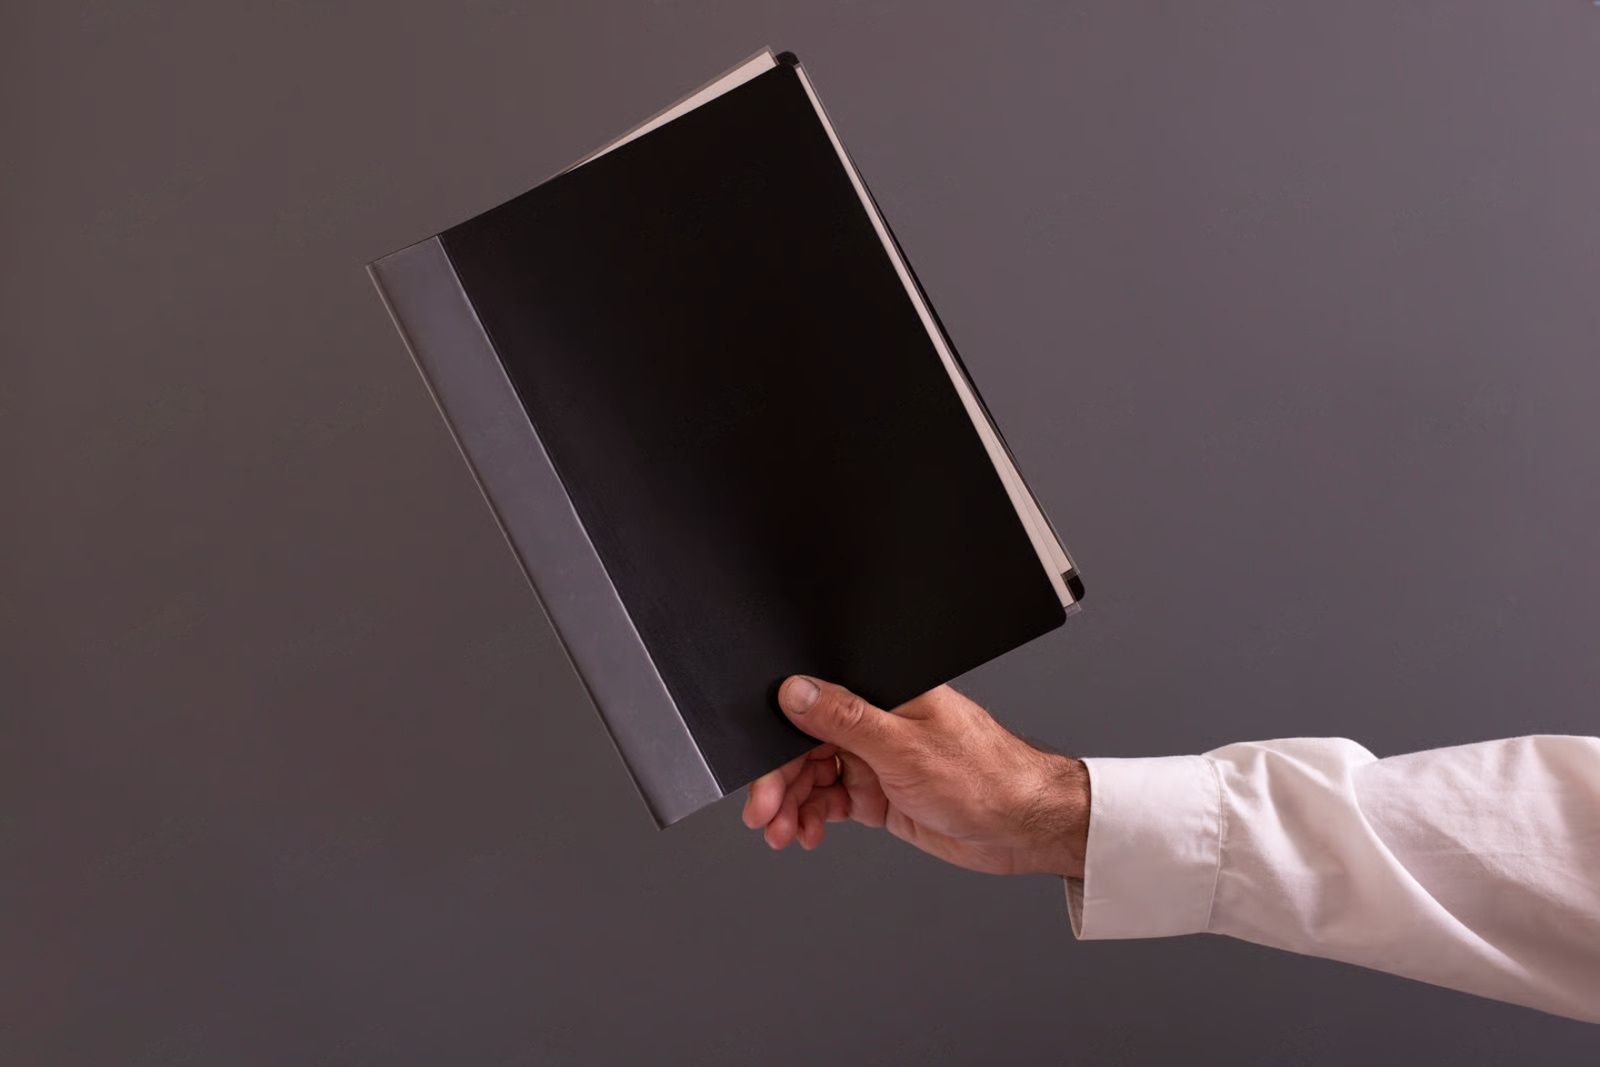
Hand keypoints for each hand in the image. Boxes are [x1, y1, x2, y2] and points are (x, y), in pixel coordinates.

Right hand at [741, 676, 1089, 877]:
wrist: (1022, 826)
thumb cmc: (985, 776)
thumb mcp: (904, 746)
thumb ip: (845, 719)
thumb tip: (796, 691)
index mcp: (882, 694)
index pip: (812, 707)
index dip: (779, 740)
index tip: (759, 771)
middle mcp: (875, 723)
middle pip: (804, 746)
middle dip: (779, 781)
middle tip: (763, 814)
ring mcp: (876, 759)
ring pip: (813, 777)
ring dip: (792, 805)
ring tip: (783, 832)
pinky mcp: (880, 793)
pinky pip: (831, 802)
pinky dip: (813, 818)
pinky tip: (807, 833)